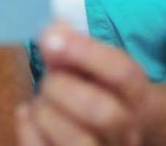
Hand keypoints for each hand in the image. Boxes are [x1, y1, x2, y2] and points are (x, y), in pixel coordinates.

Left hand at [16, 22, 155, 145]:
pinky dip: (28, 129)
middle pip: (104, 113)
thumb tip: (54, 30)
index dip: (86, 52)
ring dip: (46, 113)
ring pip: (79, 141)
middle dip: (62, 88)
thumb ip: (73, 48)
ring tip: (41, 101)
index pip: (123, 74)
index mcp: (136, 98)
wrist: (115, 135)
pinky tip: (28, 114)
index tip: (50, 38)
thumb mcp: (93, 68)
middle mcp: (126, 132)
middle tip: (47, 80)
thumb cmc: (97, 94)